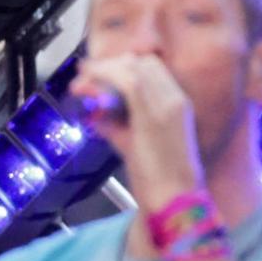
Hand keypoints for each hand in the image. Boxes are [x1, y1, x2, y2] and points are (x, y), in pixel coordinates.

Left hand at [69, 55, 201, 212]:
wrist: (174, 198)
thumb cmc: (157, 178)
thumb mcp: (134, 143)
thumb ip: (116, 125)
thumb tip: (96, 114)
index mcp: (178, 103)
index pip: (153, 66)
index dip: (124, 64)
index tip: (100, 70)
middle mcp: (176, 98)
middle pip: (143, 61)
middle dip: (112, 63)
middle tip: (87, 73)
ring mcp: (168, 104)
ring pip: (134, 67)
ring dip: (104, 69)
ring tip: (83, 79)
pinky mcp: (155, 115)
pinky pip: (128, 82)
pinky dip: (104, 77)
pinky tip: (87, 82)